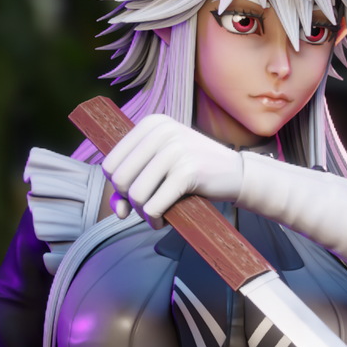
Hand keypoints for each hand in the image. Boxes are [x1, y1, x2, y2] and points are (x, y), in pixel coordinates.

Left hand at [102, 114, 242, 223]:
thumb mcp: (161, 169)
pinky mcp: (187, 171)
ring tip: (156, 216)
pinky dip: (155, 220)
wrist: (235, 173)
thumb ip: (133, 184)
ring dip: (143, 214)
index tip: (134, 197)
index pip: (110, 163)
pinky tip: (162, 222)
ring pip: (136, 194)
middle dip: (130, 202)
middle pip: (120, 180)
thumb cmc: (194, 173)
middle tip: (147, 207)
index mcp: (151, 124)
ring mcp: (175, 150)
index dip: (116, 188)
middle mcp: (161, 131)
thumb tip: (117, 210)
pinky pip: (154, 206)